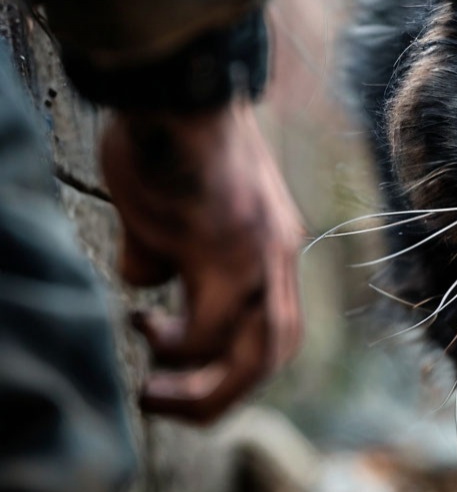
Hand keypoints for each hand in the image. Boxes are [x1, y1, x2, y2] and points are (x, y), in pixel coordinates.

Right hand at [101, 101, 303, 423]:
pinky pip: (209, 329)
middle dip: (225, 395)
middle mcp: (277, 258)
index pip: (276, 327)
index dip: (237, 362)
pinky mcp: (225, 249)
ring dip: (204, 389)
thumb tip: (146, 279)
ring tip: (152, 390)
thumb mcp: (167, 211)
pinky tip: (144, 324)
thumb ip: (163, 250)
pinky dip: (179, 346)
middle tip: (166, 401)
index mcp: (273, 248)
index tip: (183, 368)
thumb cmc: (167, 141)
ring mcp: (257, 255)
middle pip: (276, 353)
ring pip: (256, 354)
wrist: (175, 90)